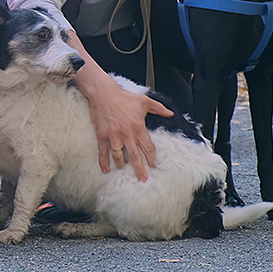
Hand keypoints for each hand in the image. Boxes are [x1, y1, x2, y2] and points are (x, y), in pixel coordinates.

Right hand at [66, 29, 172, 182]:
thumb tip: (171, 113)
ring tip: (124, 172)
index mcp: (138, 127)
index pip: (147, 147)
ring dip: (122, 165)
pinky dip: (104, 162)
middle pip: (134, 155)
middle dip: (139, 168)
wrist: (103, 92)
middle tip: (143, 179)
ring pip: (119, 155)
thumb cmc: (123, 96)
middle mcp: (126, 134)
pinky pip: (103, 152)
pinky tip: (106, 169)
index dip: (151, 158)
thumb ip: (159, 108)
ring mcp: (113, 136)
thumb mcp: (144, 101)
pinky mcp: (102, 136)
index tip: (153, 166)